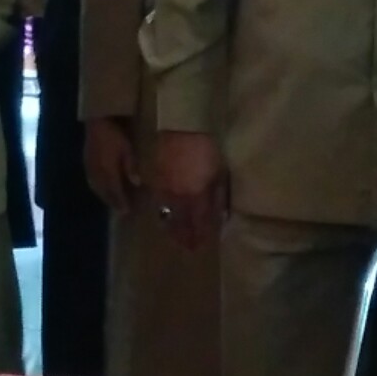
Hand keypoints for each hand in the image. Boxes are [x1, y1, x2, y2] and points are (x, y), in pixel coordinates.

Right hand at [84, 117, 142, 211]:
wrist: (97, 122)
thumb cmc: (115, 134)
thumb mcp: (127, 149)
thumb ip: (130, 167)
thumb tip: (137, 183)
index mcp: (108, 170)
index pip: (115, 191)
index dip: (121, 202)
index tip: (127, 211)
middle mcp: (97, 173)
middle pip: (105, 193)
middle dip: (113, 202)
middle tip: (121, 210)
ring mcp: (90, 169)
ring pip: (97, 188)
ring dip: (104, 197)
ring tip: (112, 203)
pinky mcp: (86, 163)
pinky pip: (91, 181)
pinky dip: (97, 189)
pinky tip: (101, 189)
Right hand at [151, 129, 226, 251]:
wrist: (182, 126)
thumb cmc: (207, 147)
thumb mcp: (220, 172)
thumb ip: (219, 196)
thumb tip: (221, 216)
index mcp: (196, 196)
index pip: (198, 223)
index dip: (200, 236)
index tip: (201, 247)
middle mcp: (179, 197)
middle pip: (181, 223)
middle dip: (184, 237)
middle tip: (188, 248)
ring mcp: (164, 189)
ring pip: (167, 215)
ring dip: (172, 229)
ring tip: (175, 238)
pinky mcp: (156, 180)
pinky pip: (158, 202)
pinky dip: (163, 212)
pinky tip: (165, 216)